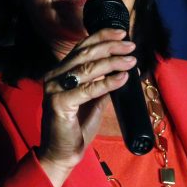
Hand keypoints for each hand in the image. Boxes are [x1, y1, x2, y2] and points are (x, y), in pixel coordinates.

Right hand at [36, 28, 135, 186]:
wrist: (63, 153)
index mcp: (61, 72)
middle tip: (131, 46)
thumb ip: (102, 83)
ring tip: (131, 61)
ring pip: (88, 68)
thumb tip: (123, 69)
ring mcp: (54, 89)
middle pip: (86, 54)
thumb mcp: (93, 100)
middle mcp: (55, 76)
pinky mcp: (59, 103)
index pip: (82, 47)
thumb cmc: (77, 127)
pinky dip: (108, 82)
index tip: (122, 33)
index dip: (102, 36)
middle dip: (111, 47)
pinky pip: (89, 89)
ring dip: (113, 62)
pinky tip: (122, 78)